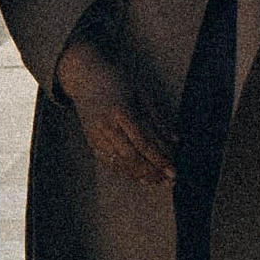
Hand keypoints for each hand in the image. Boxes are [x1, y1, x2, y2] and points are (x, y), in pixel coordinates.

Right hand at [55, 31, 175, 183]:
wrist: (84, 78)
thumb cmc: (117, 81)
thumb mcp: (141, 92)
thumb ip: (158, 117)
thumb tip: (175, 140)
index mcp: (120, 111)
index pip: (143, 141)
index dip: (159, 158)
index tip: (173, 171)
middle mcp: (106, 125)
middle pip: (131, 156)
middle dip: (152, 171)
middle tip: (169, 181)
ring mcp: (96, 135)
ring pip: (120, 162)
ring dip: (141, 175)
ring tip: (158, 182)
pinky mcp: (91, 142)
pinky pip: (110, 162)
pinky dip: (126, 172)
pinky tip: (140, 177)